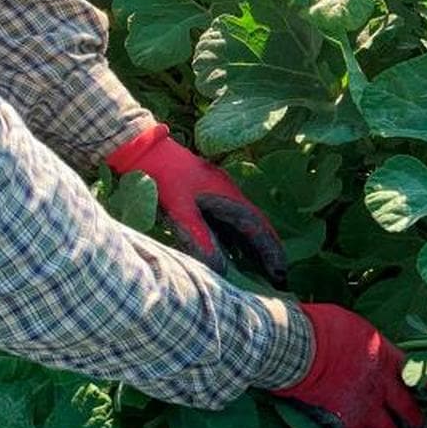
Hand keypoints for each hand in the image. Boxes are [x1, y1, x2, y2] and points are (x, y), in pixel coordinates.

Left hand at [105, 123, 287, 287]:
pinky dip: (236, 239)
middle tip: (278, 278)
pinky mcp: (206, 195)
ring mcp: (218, 194)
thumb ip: (200, 240)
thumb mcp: (181, 211)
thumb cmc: (163, 177)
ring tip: (261, 271)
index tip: (282, 275)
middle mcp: (230, 195)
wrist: (144, 149)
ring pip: (242, 224)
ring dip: (253, 246)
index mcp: (230, 197)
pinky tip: (233, 253)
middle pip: (256, 227)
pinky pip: (228, 222)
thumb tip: (221, 272)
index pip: (259, 228)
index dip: (272, 252)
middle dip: (268, 252)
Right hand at [269, 303, 426, 427]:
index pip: (421, 378)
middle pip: (409, 411)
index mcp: (388, 359)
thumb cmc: (325, 328)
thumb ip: (368, 344)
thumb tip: (365, 345)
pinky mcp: (343, 422)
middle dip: (419, 425)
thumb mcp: (358, 327)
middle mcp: (382, 386)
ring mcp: (365, 407)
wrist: (301, 347)